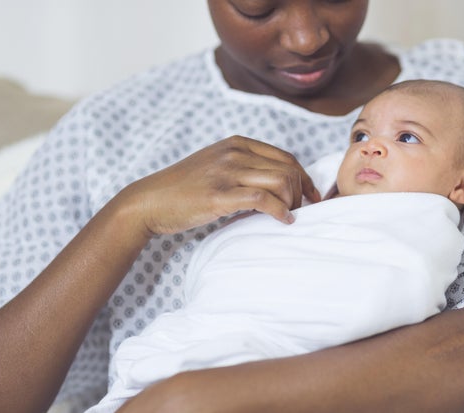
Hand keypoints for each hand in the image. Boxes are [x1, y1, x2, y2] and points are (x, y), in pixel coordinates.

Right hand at [118, 135, 319, 235]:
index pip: (286, 157)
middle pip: (288, 169)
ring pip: (281, 181)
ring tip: (289, 216)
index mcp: (237, 143)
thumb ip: (244, 167)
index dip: (305, 178)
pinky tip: (284, 221)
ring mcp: (227, 172)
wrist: (150, 200)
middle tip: (301, 210)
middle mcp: (235, 153)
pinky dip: (280, 211)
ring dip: (293, 202)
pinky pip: (263, 199)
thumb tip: (277, 184)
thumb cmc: (184, 188)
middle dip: (302, 192)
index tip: (313, 196)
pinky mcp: (219, 194)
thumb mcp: (216, 166)